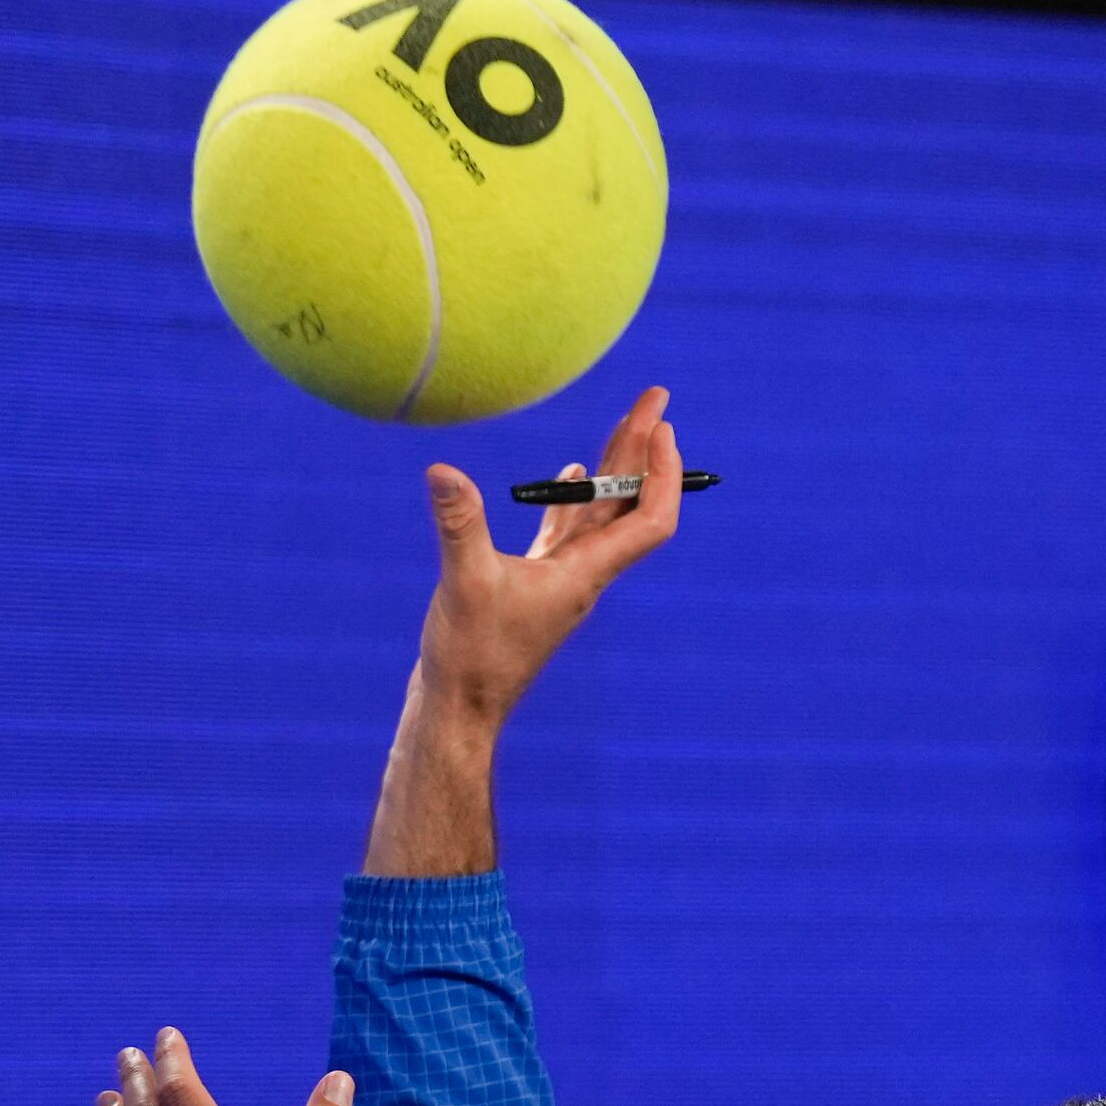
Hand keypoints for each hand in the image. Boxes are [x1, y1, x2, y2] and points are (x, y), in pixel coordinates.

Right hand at [411, 383, 688, 726]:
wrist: (460, 708)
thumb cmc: (471, 656)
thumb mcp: (464, 582)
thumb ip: (459, 525)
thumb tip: (441, 471)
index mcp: (585, 572)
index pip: (650, 517)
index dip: (664, 471)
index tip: (663, 426)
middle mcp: (583, 573)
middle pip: (628, 503)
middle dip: (642, 447)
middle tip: (656, 396)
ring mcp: (559, 578)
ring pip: (599, 514)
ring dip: (614, 468)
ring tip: (626, 423)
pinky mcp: (532, 583)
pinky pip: (566, 532)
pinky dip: (573, 500)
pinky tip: (570, 473)